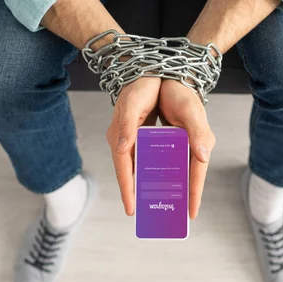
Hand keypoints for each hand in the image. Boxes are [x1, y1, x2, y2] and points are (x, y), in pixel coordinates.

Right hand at [107, 77, 160, 215]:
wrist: (143, 68)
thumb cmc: (140, 85)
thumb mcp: (134, 105)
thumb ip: (128, 127)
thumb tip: (122, 150)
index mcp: (120, 136)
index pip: (123, 169)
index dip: (127, 190)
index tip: (131, 210)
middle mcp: (123, 140)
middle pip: (128, 172)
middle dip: (135, 193)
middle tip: (145, 213)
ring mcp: (130, 138)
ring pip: (136, 167)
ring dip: (142, 183)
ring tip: (154, 201)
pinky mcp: (138, 134)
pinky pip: (143, 157)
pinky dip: (149, 169)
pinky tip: (161, 177)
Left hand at [158, 80, 215, 218]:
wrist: (169, 77)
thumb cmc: (182, 93)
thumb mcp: (191, 111)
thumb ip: (197, 134)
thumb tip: (202, 158)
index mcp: (199, 143)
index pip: (197, 173)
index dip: (194, 194)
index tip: (191, 214)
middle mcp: (190, 146)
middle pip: (185, 177)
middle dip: (179, 197)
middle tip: (171, 216)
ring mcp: (179, 144)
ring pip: (173, 171)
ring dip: (166, 187)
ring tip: (155, 205)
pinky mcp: (168, 140)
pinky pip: (162, 161)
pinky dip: (155, 172)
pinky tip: (145, 181)